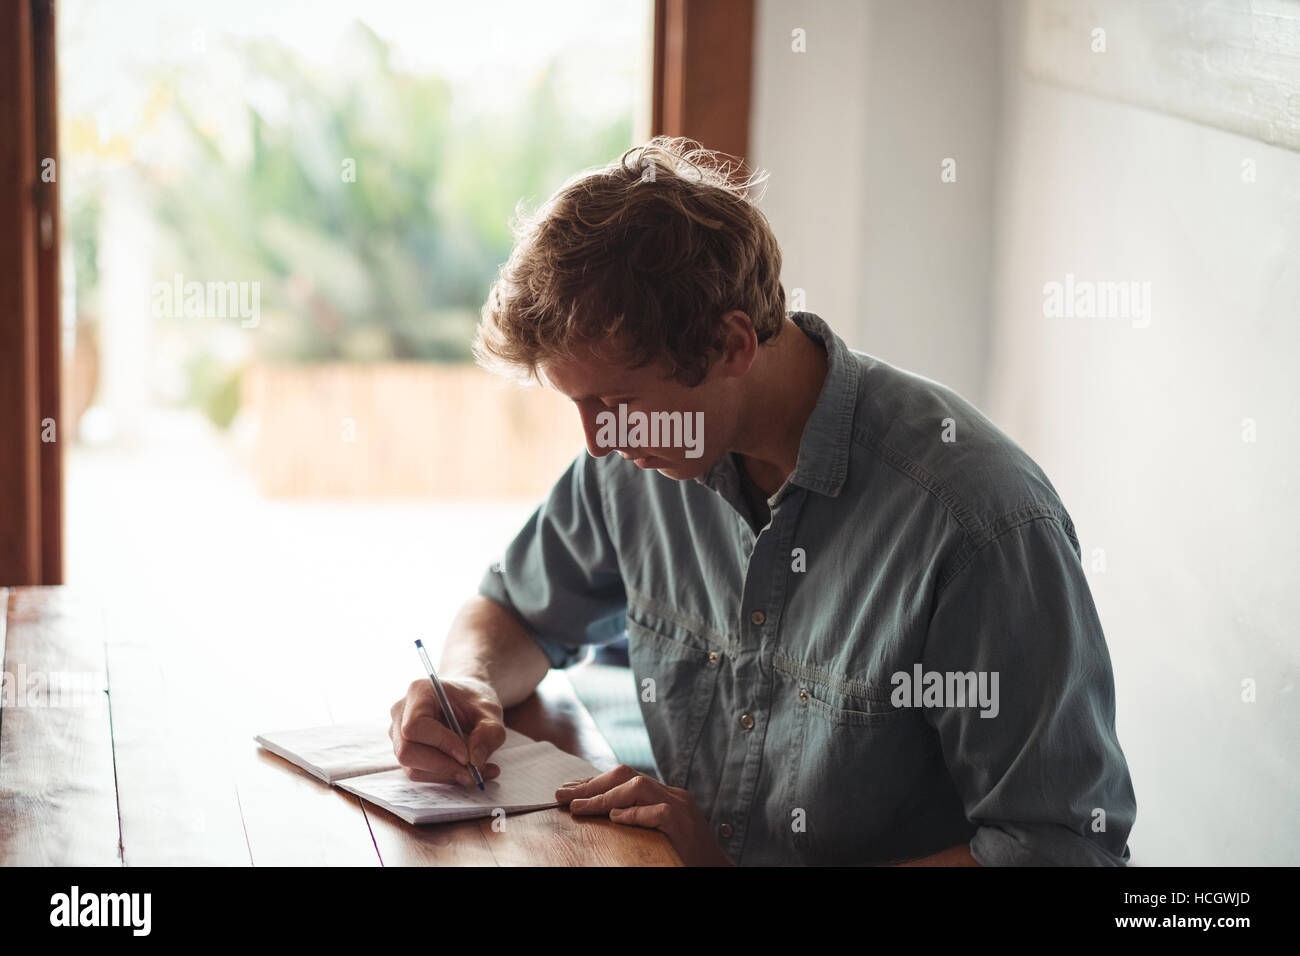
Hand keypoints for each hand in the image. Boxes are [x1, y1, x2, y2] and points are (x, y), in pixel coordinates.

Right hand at [389, 675, 506, 786]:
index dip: (440, 743)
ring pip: (412, 768)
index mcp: (419, 692)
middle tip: (473, 772)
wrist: (466, 701)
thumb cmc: (474, 701)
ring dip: (446, 775)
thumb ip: (489, 731)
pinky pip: (419, 773)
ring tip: (478, 772)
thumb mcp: (491, 710)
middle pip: (407, 751)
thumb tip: (475, 759)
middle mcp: (401, 713)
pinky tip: (467, 772)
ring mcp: (398, 735)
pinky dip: (444, 778)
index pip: (415, 725)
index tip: (466, 755)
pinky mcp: (405, 752)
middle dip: (442, 767)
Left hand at [556, 765, 731, 865]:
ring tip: (578, 807)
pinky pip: (657, 812)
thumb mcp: (656, 833)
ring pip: (638, 787)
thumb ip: (636, 818)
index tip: (569, 791)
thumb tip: (604, 814)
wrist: (714, 870)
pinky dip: (634, 814)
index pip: (625, 779)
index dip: (595, 783)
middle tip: (561, 795)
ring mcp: (680, 806)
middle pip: (627, 776)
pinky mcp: (684, 823)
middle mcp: (672, 795)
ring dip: (603, 797)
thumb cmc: (683, 856)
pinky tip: (614, 819)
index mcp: (665, 795)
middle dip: (592, 784)